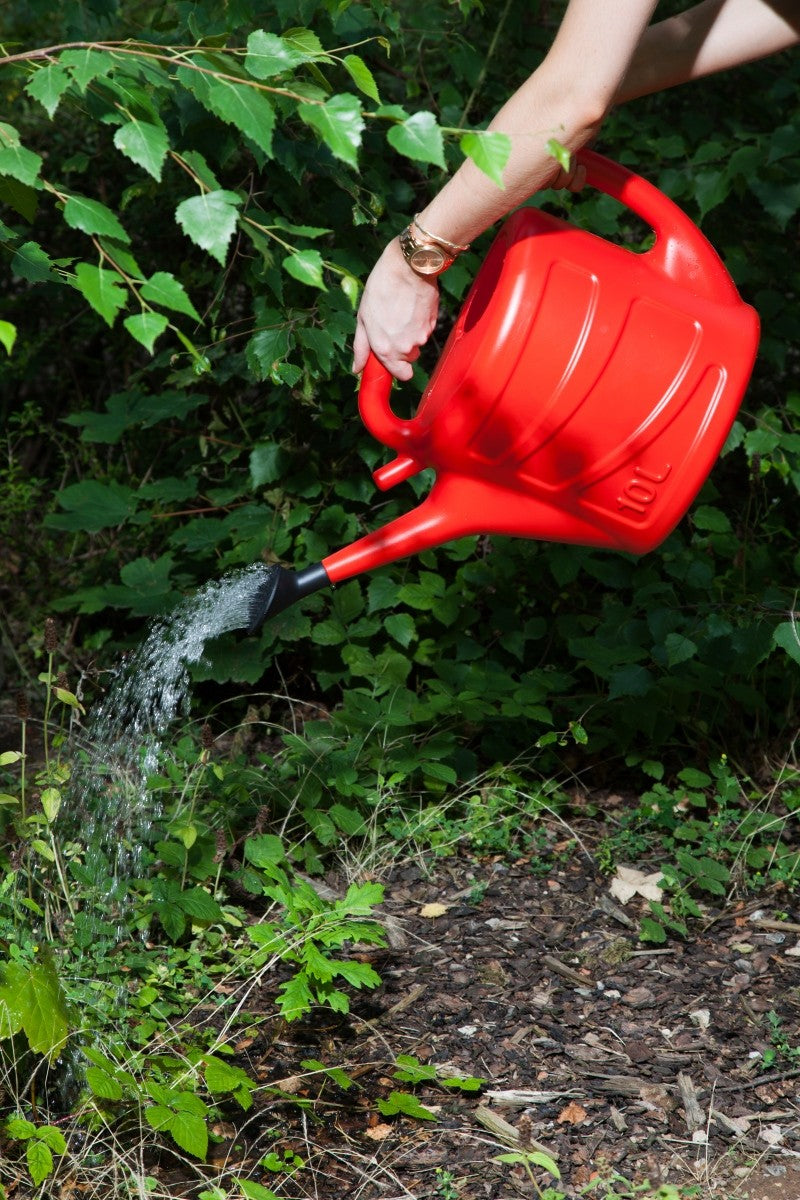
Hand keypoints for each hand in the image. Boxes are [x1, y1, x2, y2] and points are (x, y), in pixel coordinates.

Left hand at [352, 238, 438, 380]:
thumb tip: (357, 369)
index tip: (391, 358)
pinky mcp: (433, 323)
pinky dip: (420, 321)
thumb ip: (361, 347)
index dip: (397, 368)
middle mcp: (406, 347)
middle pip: (410, 358)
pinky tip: (412, 305)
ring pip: (418, 342)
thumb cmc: (381, 289)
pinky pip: (426, 329)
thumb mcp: (363, 318)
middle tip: (393, 326)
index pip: (402, 375)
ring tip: (401, 310)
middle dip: (403, 348)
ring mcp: (422, 336)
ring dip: (411, 332)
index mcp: (386, 349)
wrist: (408, 266)